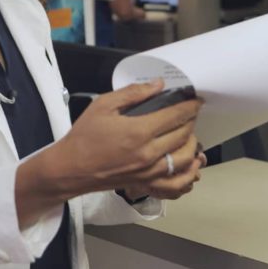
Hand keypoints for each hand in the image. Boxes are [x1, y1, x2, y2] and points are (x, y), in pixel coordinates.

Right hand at [16, 81, 200, 227]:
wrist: (71, 168)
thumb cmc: (84, 136)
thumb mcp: (103, 105)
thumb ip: (133, 93)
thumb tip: (158, 85)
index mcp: (139, 131)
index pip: (176, 116)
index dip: (190, 106)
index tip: (196, 100)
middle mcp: (149, 154)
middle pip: (184, 136)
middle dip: (192, 121)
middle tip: (191, 112)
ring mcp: (149, 172)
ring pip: (185, 160)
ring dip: (193, 145)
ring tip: (190, 134)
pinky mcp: (146, 184)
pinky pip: (176, 184)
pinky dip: (188, 175)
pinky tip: (190, 166)